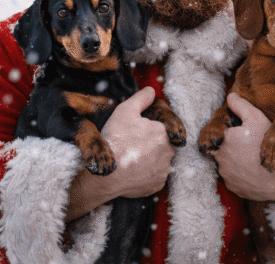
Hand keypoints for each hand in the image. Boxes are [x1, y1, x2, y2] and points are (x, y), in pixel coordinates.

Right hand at [65, 87, 174, 220]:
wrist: (105, 174)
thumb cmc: (115, 141)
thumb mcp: (124, 111)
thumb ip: (141, 98)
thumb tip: (151, 90)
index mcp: (163, 133)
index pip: (160, 127)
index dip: (146, 128)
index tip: (134, 133)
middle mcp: (169, 152)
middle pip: (160, 143)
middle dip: (148, 143)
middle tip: (130, 144)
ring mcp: (164, 170)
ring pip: (158, 160)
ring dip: (148, 158)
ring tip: (130, 157)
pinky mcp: (157, 184)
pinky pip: (153, 175)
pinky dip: (145, 173)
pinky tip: (132, 170)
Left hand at [214, 93, 274, 210]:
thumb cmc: (268, 146)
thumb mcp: (256, 118)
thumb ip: (240, 105)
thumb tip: (230, 96)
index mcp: (223, 139)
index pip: (222, 131)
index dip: (233, 131)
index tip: (244, 134)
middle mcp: (220, 157)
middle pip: (224, 147)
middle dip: (234, 146)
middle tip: (251, 146)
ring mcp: (225, 174)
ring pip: (227, 163)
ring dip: (236, 160)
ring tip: (253, 159)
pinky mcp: (232, 187)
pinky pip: (233, 177)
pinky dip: (240, 174)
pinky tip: (253, 170)